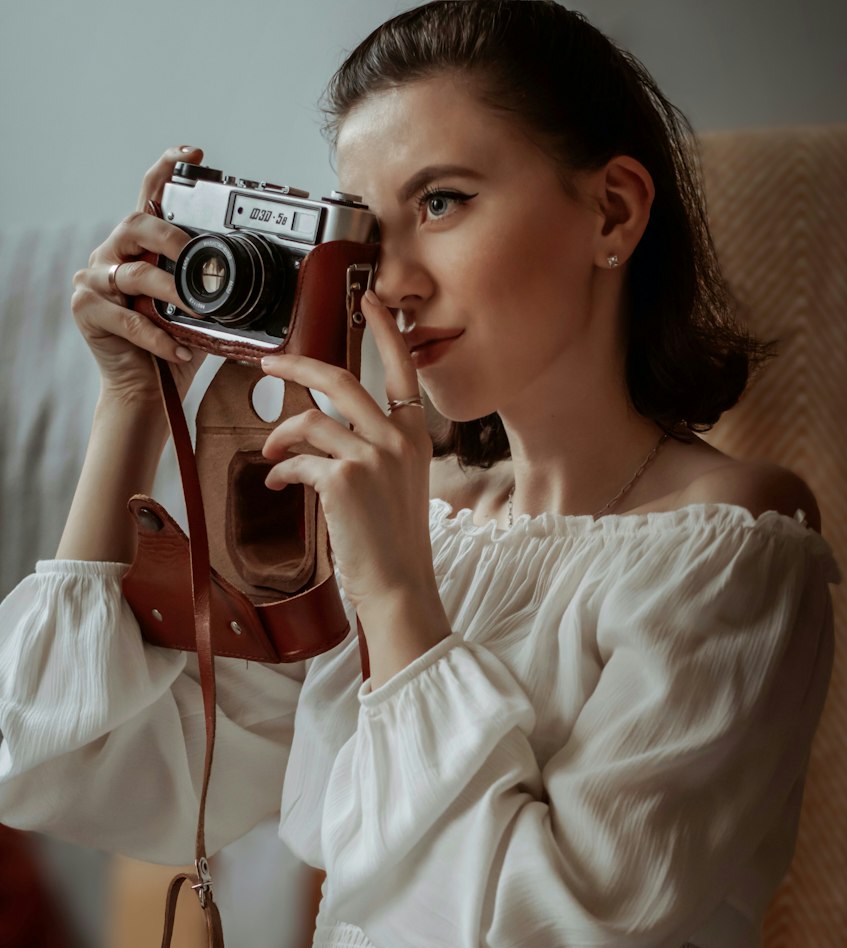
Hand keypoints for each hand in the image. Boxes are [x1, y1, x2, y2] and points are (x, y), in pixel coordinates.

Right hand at [71, 144, 206, 406]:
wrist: (143, 392)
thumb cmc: (171, 349)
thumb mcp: (200, 314)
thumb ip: (214, 292)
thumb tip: (263, 283)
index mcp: (140, 248)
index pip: (149, 197)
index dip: (166, 170)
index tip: (194, 155)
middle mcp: (113, 256)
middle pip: (135, 225)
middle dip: (169, 237)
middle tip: (194, 254)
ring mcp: (95, 281)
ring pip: (135, 274)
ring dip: (171, 293)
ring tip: (196, 313)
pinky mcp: (87, 310)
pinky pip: (127, 318)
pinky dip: (157, 336)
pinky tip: (179, 350)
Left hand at [259, 290, 437, 617]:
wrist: (399, 588)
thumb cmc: (395, 545)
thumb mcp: (399, 486)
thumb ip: (375, 451)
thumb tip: (322, 432)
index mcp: (415, 436)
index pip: (402, 369)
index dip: (385, 331)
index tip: (372, 300)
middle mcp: (398, 438)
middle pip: (340, 379)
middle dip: (297, 367)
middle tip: (270, 365)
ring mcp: (372, 457)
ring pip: (310, 422)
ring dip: (280, 436)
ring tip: (271, 456)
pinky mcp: (343, 479)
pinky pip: (298, 459)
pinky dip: (282, 471)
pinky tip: (279, 485)